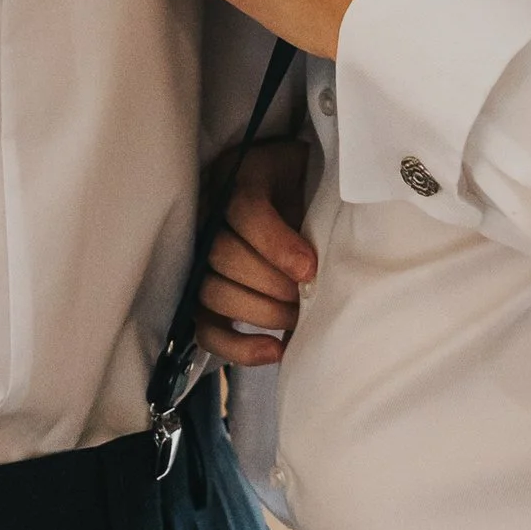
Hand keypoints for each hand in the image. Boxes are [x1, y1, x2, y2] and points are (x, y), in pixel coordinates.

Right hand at [196, 138, 317, 368]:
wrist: (290, 194)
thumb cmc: (307, 187)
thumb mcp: (313, 180)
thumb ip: (317, 204)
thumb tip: (330, 256)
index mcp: (240, 179)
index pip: (245, 210)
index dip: (276, 245)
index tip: (309, 269)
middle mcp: (210, 215)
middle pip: (224, 256)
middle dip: (273, 285)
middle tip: (308, 296)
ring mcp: (200, 258)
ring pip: (212, 293)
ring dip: (261, 313)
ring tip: (296, 317)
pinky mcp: (205, 296)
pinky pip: (206, 329)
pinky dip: (238, 347)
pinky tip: (274, 350)